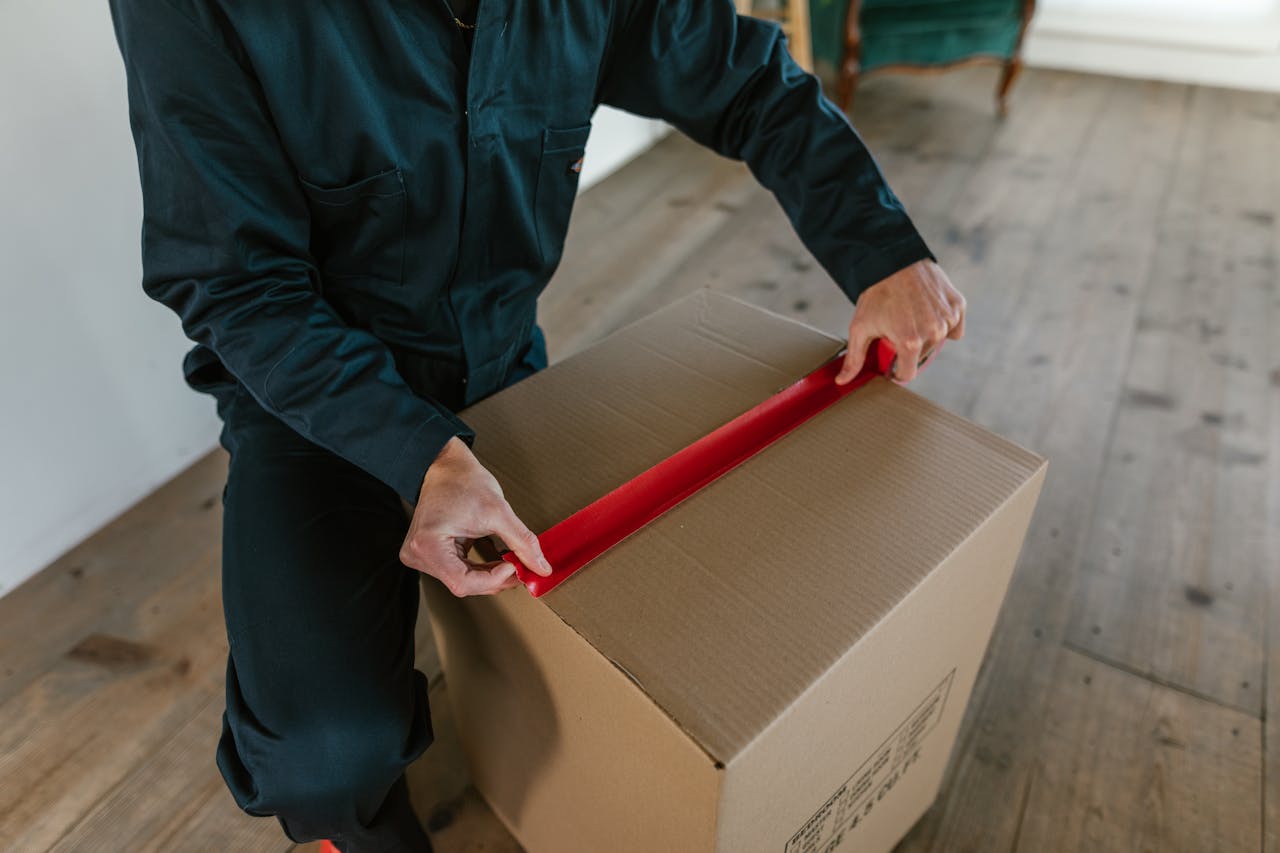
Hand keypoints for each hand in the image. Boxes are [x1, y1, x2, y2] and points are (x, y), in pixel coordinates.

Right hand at [399, 437, 552, 595]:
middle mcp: (419, 555)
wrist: (447, 466)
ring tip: (512, 561)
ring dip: (491, 575)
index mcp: (427, 545)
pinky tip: (498, 561)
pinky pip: (462, 572)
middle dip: (497, 578)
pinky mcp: (432, 555)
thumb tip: (540, 567)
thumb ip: (522, 542)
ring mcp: (423, 556)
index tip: (517, 568)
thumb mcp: (498, 511)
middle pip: (465, 584)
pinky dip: (482, 569)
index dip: (495, 580)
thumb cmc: (463, 481)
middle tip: (521, 567)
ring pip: (465, 581)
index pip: (464, 583)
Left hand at [836, 259, 965, 384]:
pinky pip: (955, 327)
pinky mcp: (958, 305)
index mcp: (910, 343)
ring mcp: (947, 318)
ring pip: (939, 342)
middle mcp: (933, 333)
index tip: (892, 360)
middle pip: (922, 356)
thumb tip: (843, 382)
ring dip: (927, 335)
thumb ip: (854, 358)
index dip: (897, 369)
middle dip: (910, 348)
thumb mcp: (860, 327)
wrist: (893, 260)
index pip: (908, 373)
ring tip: (911, 317)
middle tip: (898, 329)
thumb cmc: (876, 293)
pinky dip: (944, 324)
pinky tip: (929, 313)